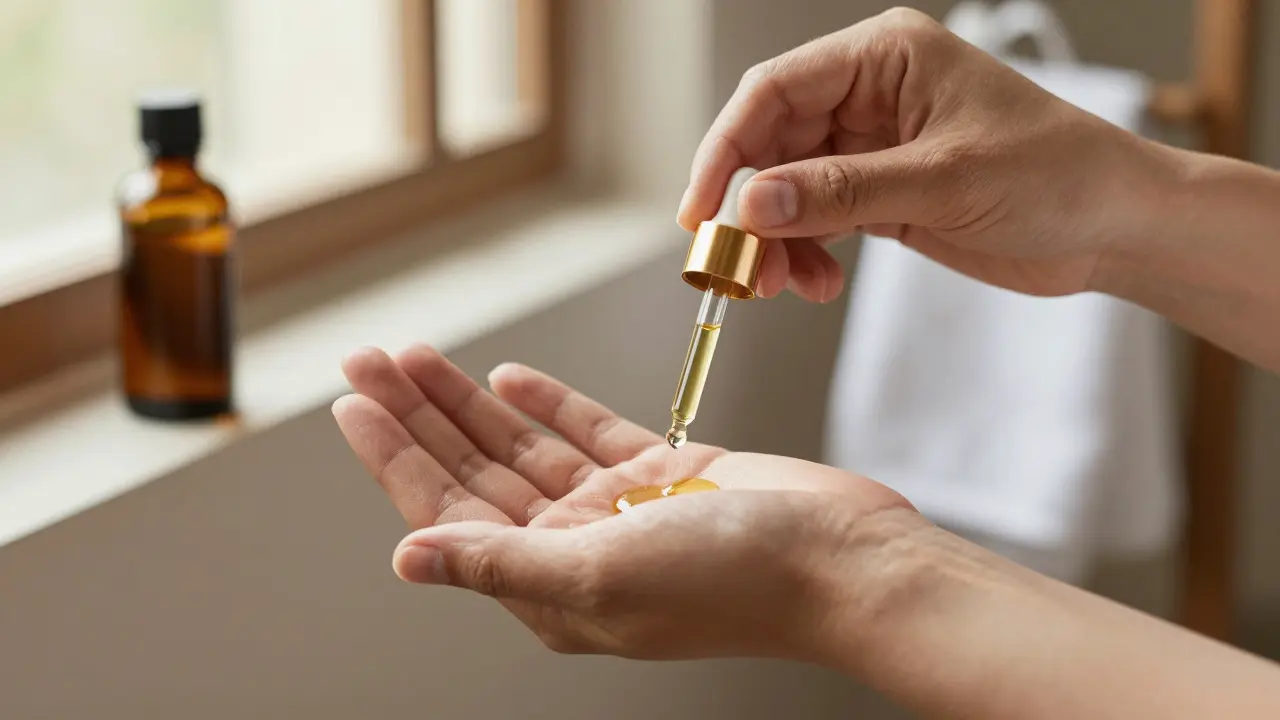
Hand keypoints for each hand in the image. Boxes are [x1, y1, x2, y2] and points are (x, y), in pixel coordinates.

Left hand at [332, 345, 914, 661]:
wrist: (844, 558)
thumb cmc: (737, 581)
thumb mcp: (599, 575)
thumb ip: (499, 564)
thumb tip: (409, 560)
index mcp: (551, 585)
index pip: (448, 512)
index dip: (394, 456)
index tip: (353, 403)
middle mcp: (578, 549)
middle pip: (476, 472)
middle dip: (418, 415)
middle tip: (368, 359)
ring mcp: (623, 510)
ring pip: (524, 446)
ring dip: (470, 401)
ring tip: (419, 356)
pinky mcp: (668, 474)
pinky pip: (589, 433)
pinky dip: (548, 405)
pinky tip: (509, 378)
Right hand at [679, 7, 1165, 299]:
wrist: (1114, 227)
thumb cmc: (1057, 175)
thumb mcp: (942, 181)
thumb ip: (840, 192)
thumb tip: (750, 203)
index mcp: (884, 56)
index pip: (775, 91)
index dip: (725, 149)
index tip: (702, 210)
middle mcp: (870, 93)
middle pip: (770, 142)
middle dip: (748, 206)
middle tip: (737, 264)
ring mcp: (872, 144)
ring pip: (785, 187)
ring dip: (773, 239)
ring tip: (781, 285)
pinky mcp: (880, 191)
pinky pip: (815, 219)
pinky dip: (804, 253)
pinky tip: (816, 282)